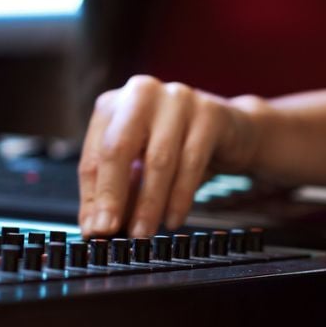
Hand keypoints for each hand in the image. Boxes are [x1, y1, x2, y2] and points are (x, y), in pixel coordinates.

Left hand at [78, 75, 265, 238]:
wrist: (233, 132)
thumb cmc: (176, 147)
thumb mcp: (138, 165)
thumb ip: (116, 191)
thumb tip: (95, 227)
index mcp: (113, 104)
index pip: (93, 154)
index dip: (91, 195)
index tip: (93, 229)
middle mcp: (141, 94)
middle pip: (117, 148)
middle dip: (113, 195)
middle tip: (111, 230)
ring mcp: (176, 99)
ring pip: (157, 159)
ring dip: (148, 203)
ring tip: (143, 232)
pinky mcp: (209, 113)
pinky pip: (191, 162)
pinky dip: (180, 197)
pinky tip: (173, 219)